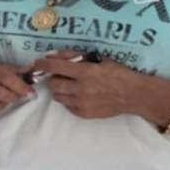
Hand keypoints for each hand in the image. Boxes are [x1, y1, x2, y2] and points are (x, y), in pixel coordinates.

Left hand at [32, 52, 151, 120]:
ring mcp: (82, 103)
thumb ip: (74, 56)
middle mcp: (81, 89)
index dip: (42, 65)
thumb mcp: (98, 59)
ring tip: (71, 86)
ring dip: (60, 90)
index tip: (37, 63)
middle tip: (61, 76)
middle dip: (54, 79)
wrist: (133, 94)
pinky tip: (80, 95)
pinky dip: (69, 100)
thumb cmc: (117, 73)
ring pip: (58, 96)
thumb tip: (52, 55)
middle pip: (53, 84)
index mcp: (86, 72)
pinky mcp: (83, 113)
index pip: (55, 67)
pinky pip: (67, 106)